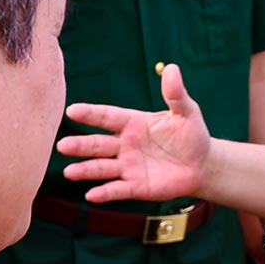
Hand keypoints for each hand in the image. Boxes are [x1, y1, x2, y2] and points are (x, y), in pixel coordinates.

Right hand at [59, 65, 208, 203]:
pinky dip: (104, 193)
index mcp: (133, 123)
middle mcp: (125, 145)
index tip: (72, 110)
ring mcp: (128, 166)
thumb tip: (171, 68)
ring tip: (69, 172)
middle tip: (62, 145)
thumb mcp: (186, 112)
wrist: (202, 164)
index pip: (108, 117)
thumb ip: (175, 94)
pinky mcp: (136, 186)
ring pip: (102, 168)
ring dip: (85, 170)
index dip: (90, 114)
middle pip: (98, 144)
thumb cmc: (190, 134)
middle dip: (81, 145)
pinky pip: (117, 189)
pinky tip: (91, 195)